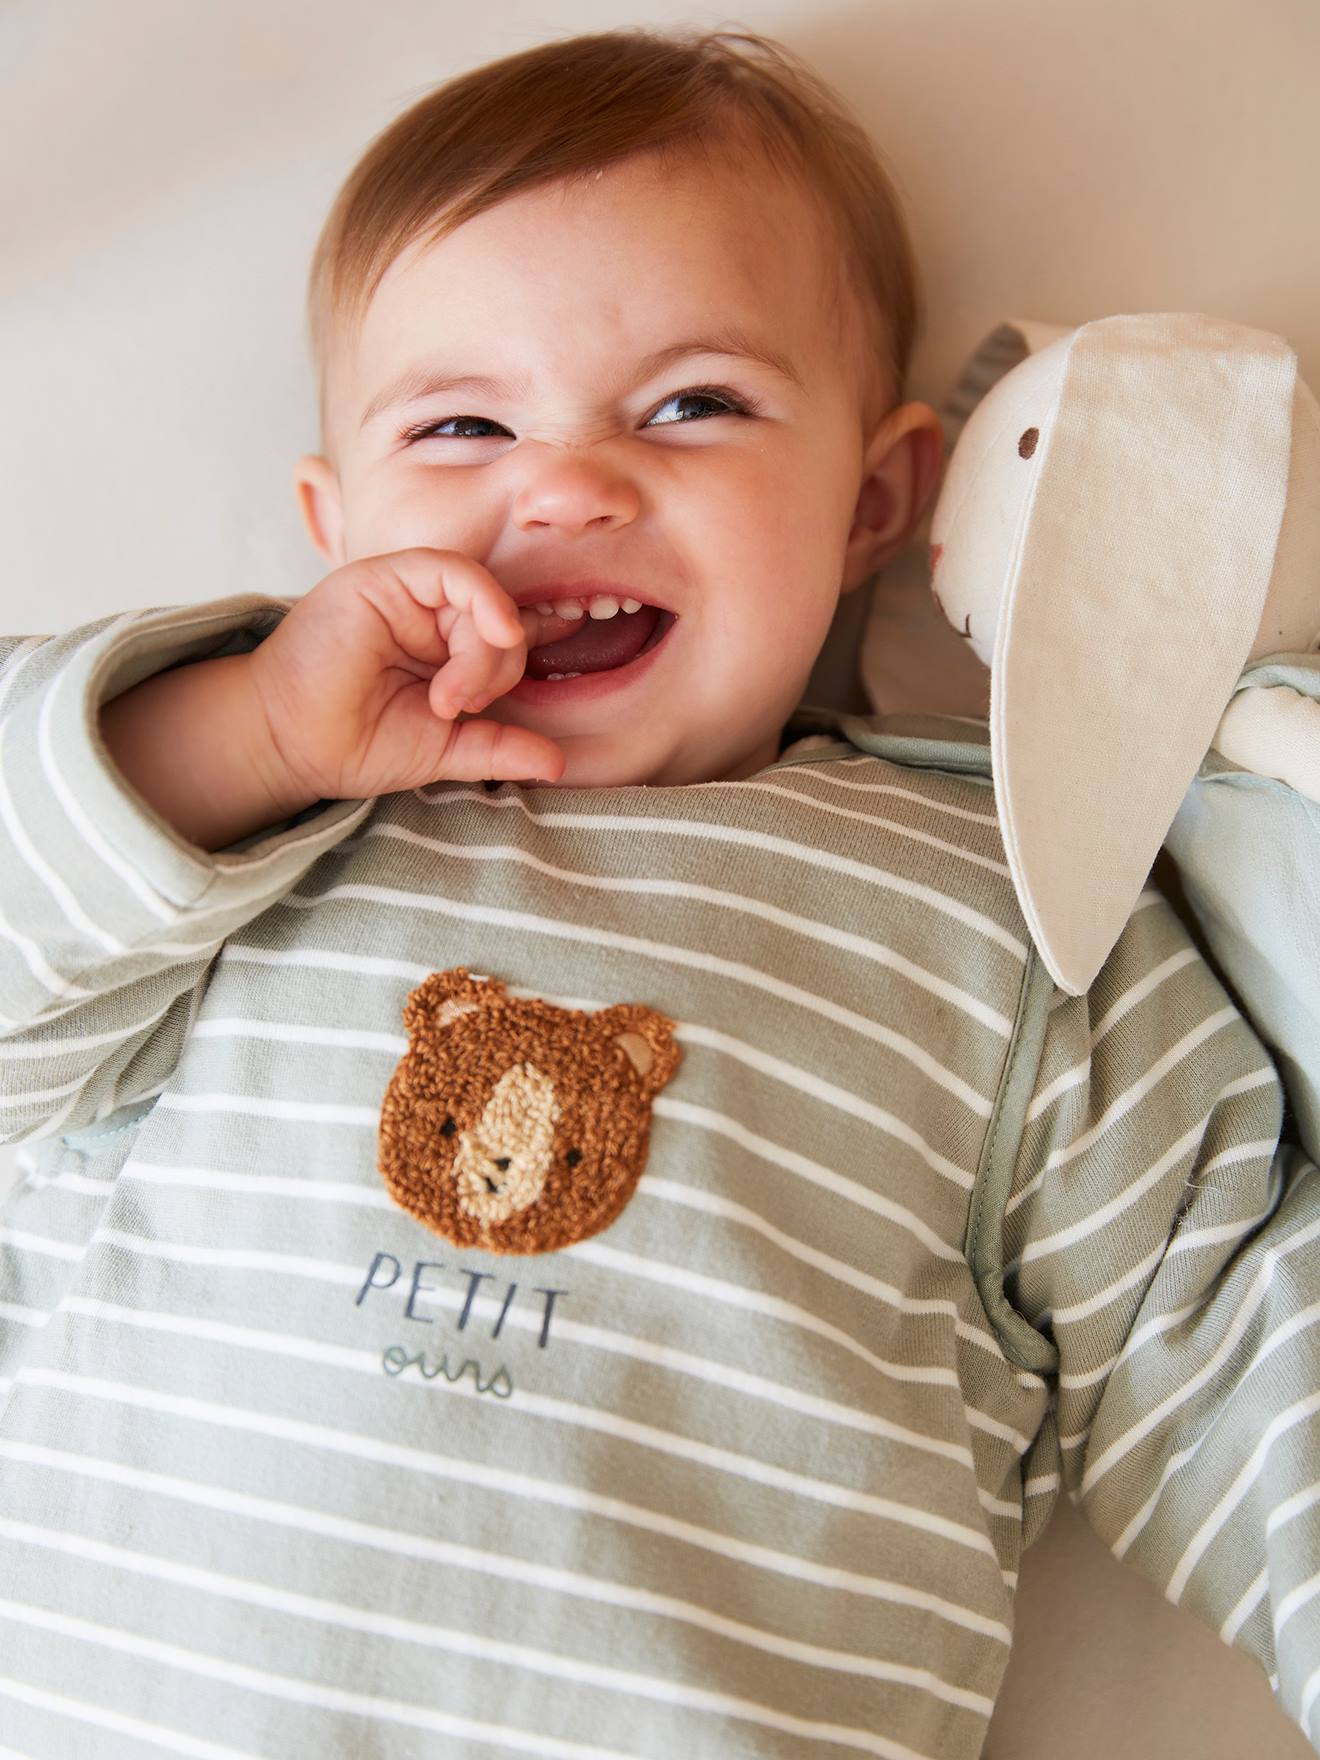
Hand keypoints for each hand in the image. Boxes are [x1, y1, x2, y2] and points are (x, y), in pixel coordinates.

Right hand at [247, 548, 566, 803]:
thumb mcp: (446, 749)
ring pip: (484, 596)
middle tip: (462, 708)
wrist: (292, 744)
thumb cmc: (358, 744)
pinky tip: (484, 636)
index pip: (510, 630)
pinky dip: (482, 601)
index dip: (543, 637)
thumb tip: (559, 763)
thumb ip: (500, 748)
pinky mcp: (383, 577)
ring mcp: (407, 593)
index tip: (570, 648)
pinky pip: (453, 569)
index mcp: (448, 647)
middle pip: (504, 618)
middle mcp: (431, 614)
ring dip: (484, 652)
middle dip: (500, 668)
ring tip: (450, 699)